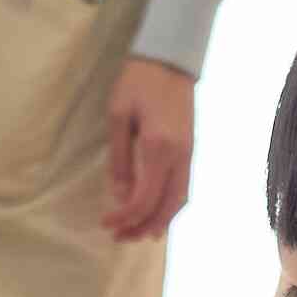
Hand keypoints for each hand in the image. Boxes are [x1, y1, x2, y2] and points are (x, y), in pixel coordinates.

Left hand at [103, 57, 196, 242]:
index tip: (105, 223)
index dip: (124, 217)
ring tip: (139, 233)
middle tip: (121, 237)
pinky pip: (183, 188)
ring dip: (160, 221)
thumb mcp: (118, 117)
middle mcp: (179, 156)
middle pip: (165, 207)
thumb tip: (119, 195)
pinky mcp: (190, 150)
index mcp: (158, 147)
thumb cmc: (139, 82)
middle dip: (142, 227)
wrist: (171, 58)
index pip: (143, 198)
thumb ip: (120, 159)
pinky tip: (156, 213)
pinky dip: (170, 206)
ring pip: (180, 201)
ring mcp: (189, 154)